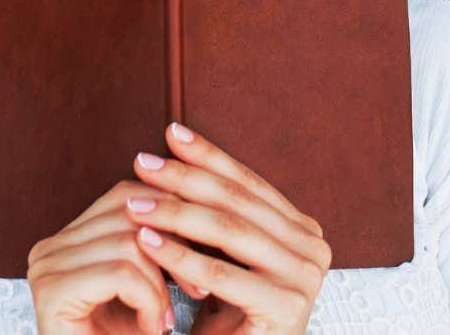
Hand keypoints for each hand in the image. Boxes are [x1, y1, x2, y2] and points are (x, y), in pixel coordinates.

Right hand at [27, 177, 203, 334]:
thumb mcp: (151, 284)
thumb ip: (158, 242)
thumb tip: (199, 192)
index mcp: (67, 240)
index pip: (128, 197)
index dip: (172, 220)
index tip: (203, 258)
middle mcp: (48, 248)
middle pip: (129, 213)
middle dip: (174, 250)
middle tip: (195, 293)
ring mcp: (44, 268)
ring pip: (130, 242)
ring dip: (162, 285)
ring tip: (164, 320)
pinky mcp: (51, 292)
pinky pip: (121, 272)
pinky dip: (150, 301)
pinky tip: (152, 328)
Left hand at [123, 122, 331, 334]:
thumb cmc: (230, 317)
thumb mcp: (226, 255)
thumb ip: (216, 212)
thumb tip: (174, 149)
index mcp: (302, 230)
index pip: (248, 183)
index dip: (208, 155)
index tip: (170, 133)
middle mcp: (314, 249)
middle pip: (237, 202)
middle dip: (185, 178)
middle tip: (142, 162)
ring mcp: (305, 279)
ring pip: (228, 232)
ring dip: (175, 213)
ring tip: (135, 204)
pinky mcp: (286, 309)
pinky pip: (219, 274)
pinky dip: (178, 256)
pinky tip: (146, 242)